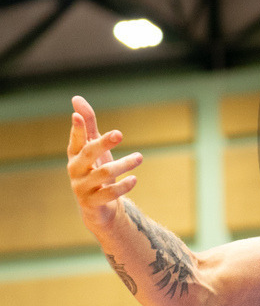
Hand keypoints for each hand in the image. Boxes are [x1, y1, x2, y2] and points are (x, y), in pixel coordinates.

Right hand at [67, 96, 142, 227]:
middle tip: (119, 133)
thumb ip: (88, 124)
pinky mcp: (92, 203)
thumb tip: (76, 98)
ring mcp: (82, 187)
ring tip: (139, 157)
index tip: (78, 116)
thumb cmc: (96, 169)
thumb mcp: (95, 147)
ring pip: (103, 173)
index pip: (75, 140)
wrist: (99, 207)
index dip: (77, 129)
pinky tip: (134, 179)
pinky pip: (109, 193)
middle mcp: (75, 170)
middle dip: (103, 142)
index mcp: (76, 155)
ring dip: (124, 163)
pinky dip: (123, 185)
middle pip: (88, 153)